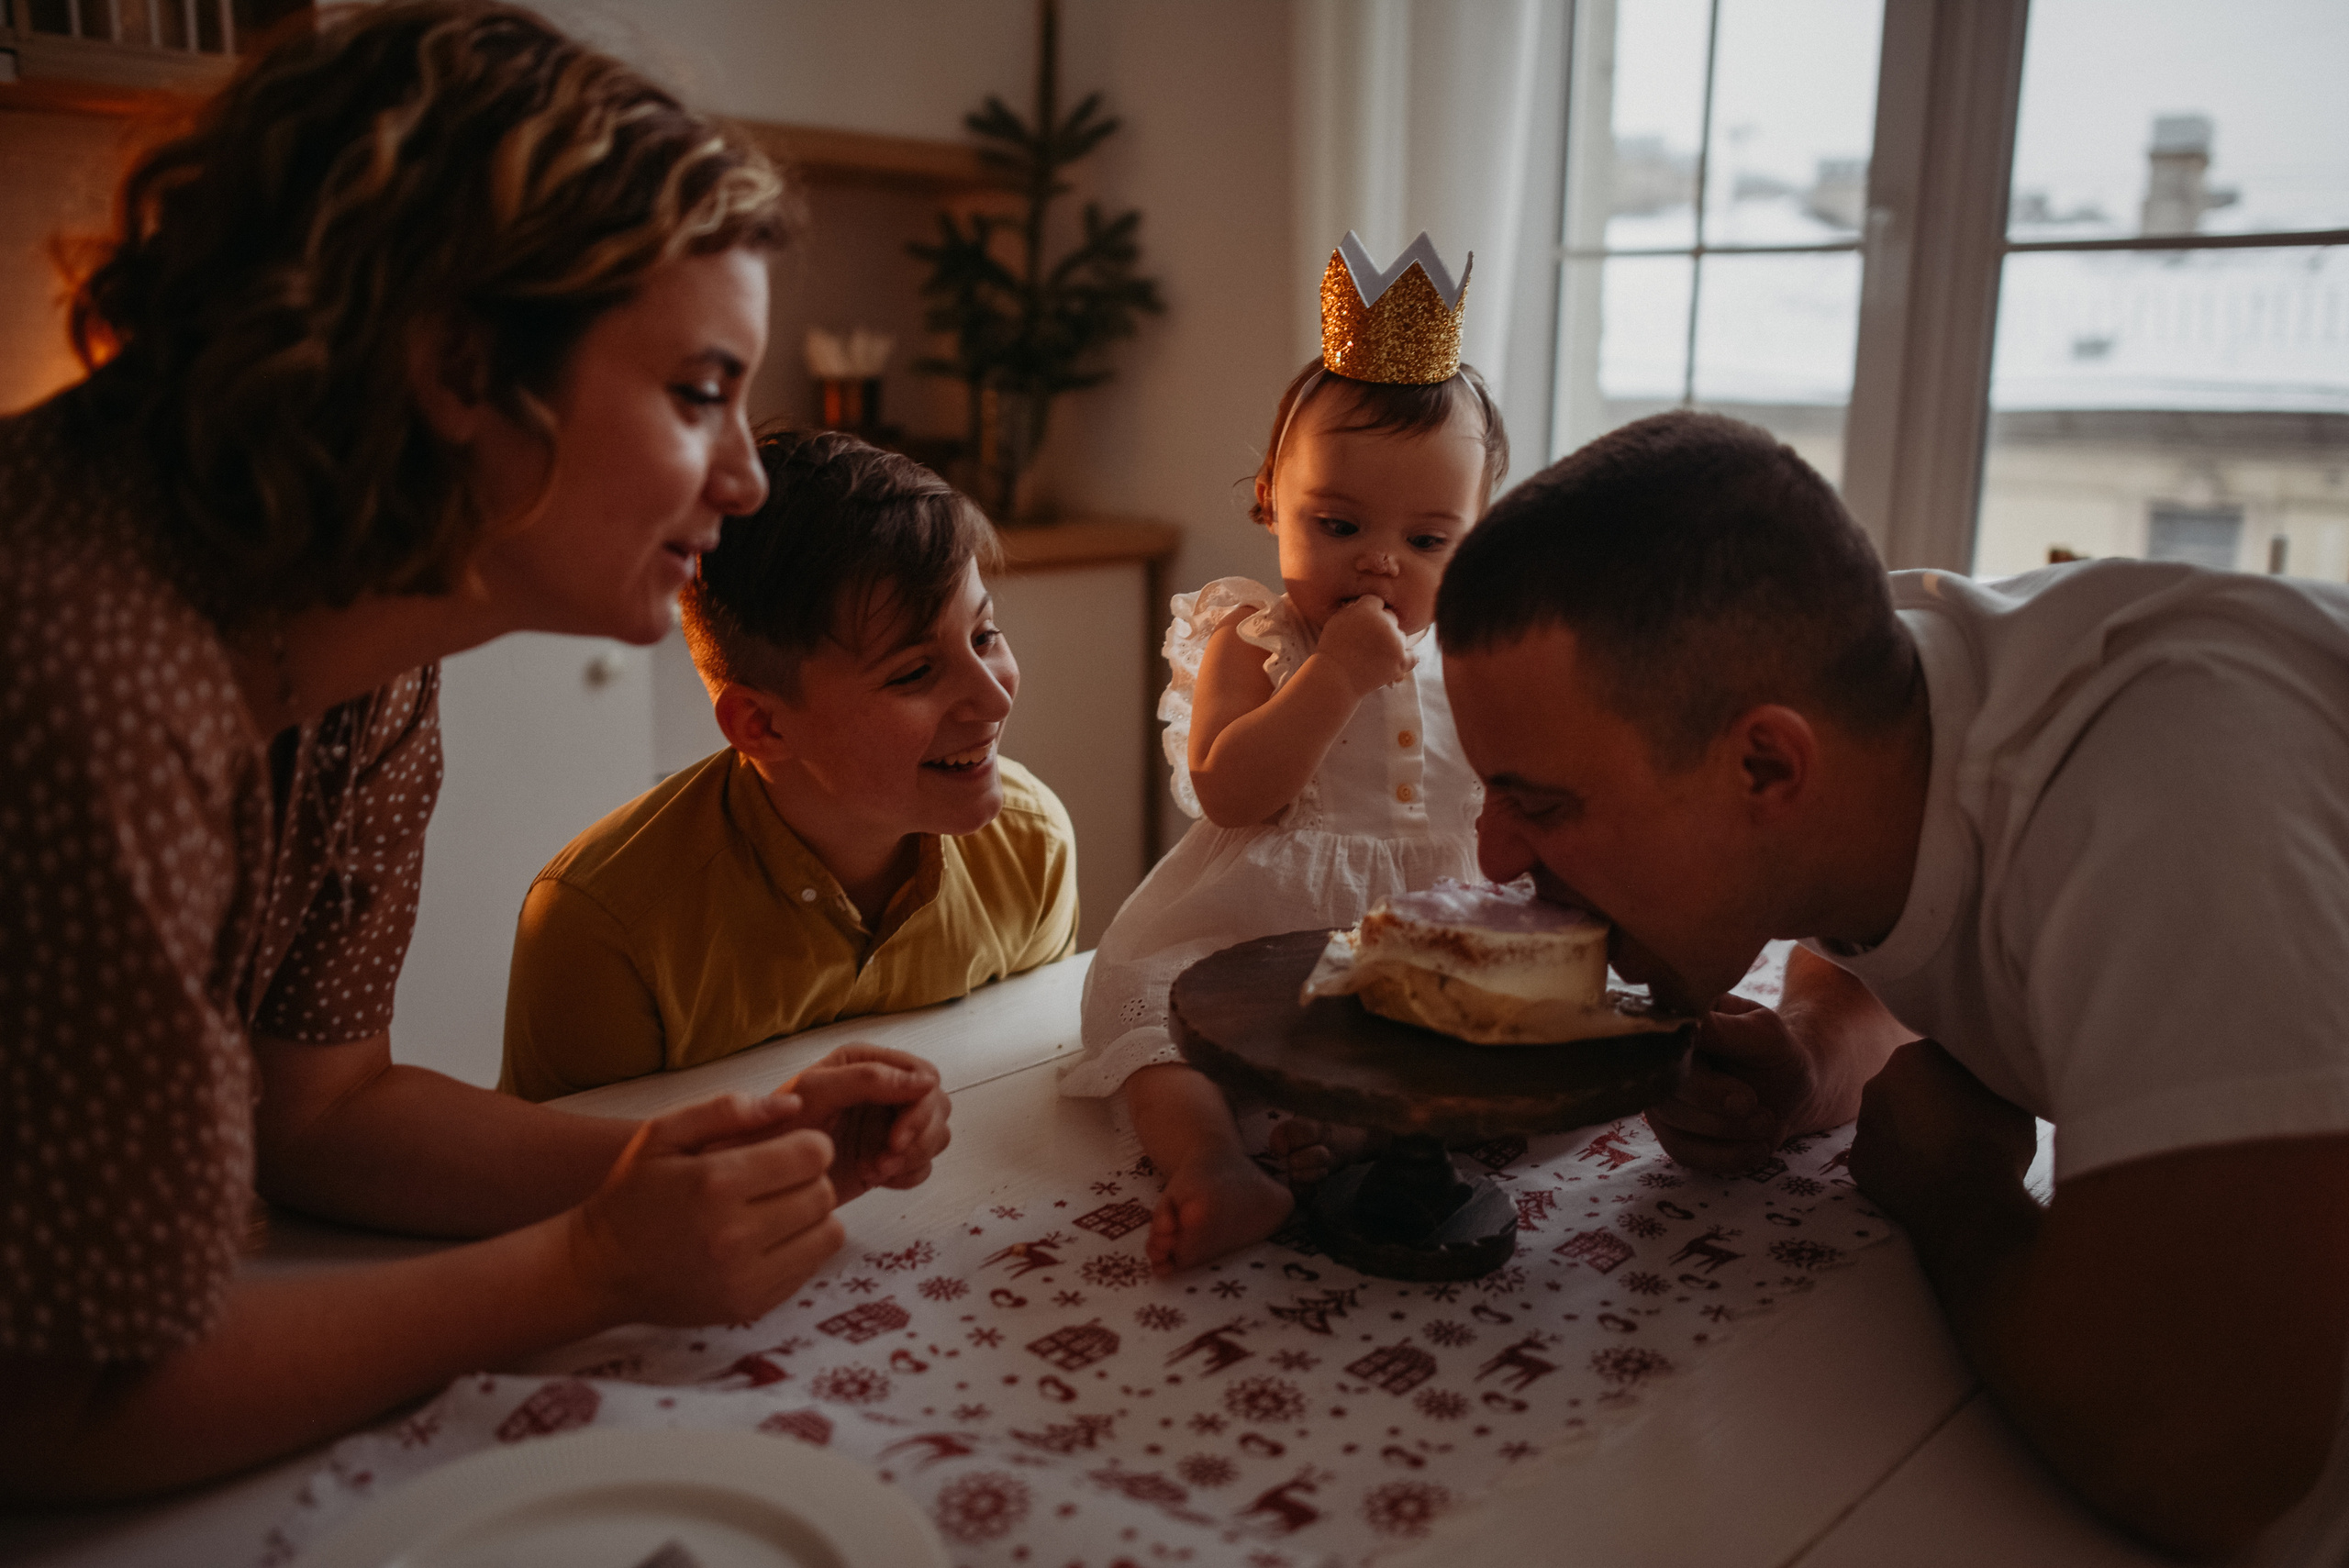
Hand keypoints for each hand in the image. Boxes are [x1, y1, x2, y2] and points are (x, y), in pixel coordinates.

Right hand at [568, 1092, 842, 1326]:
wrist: (600, 1269)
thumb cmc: (633, 1194)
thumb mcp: (662, 1134)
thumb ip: (726, 1108)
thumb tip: (793, 1105)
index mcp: (715, 1183)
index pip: (812, 1154)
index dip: (807, 1144)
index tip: (787, 1148)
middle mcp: (734, 1235)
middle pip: (823, 1193)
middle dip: (810, 1178)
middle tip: (779, 1179)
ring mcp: (744, 1278)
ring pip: (828, 1232)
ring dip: (812, 1215)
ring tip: (777, 1209)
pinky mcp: (750, 1306)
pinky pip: (811, 1268)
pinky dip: (800, 1249)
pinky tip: (767, 1240)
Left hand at [774, 1045, 952, 1203]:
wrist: (759, 1173)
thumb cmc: (776, 1125)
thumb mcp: (816, 1092)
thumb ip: (868, 1078)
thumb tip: (925, 1082)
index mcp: (868, 1063)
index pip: (925, 1076)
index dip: (920, 1108)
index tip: (897, 1137)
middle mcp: (885, 1089)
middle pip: (938, 1107)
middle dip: (918, 1138)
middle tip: (885, 1161)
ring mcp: (888, 1124)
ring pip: (936, 1136)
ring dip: (912, 1158)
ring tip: (874, 1170)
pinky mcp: (888, 1156)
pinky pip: (921, 1165)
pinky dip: (905, 1175)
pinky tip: (874, 1178)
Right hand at [1315, 596, 1412, 696]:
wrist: (1335, 678)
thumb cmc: (1332, 649)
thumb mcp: (1337, 620)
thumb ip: (1355, 608)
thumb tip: (1369, 603)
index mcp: (1367, 610)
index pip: (1377, 602)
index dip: (1369, 611)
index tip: (1362, 623)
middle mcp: (1384, 623)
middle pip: (1391, 617)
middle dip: (1381, 626)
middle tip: (1368, 640)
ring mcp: (1395, 642)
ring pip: (1400, 636)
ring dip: (1391, 642)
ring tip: (1373, 655)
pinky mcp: (1401, 661)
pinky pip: (1412, 656)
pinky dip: (1405, 658)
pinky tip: (1395, 659)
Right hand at [1644, 994, 1836, 1171]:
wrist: (1792, 1090)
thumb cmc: (1778, 1053)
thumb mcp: (1765, 1033)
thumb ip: (1727, 1030)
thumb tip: (1688, 1026)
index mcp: (1676, 1020)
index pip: (1663, 1045)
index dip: (1697, 1076)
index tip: (1743, 1098)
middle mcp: (1659, 1057)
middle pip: (1664, 1087)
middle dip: (1715, 1106)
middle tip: (1757, 1107)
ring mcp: (1661, 1095)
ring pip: (1673, 1121)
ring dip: (1726, 1131)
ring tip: (1766, 1122)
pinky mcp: (1671, 1130)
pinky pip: (1682, 1151)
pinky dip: (1724, 1156)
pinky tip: (1757, 1148)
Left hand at [1850, 1039, 2036, 1230]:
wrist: (1969, 1205)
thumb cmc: (1994, 1142)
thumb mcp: (2006, 1094)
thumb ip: (1984, 1075)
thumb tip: (1981, 1073)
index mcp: (1912, 1058)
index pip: (1934, 1057)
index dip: (1957, 1076)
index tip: (1974, 1095)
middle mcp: (1877, 1084)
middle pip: (1906, 1088)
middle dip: (1927, 1101)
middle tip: (1959, 1126)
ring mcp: (1862, 1125)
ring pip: (1890, 1122)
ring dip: (1910, 1132)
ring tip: (1943, 1156)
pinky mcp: (1858, 1163)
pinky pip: (1881, 1157)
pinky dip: (1898, 1164)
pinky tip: (1924, 1178)